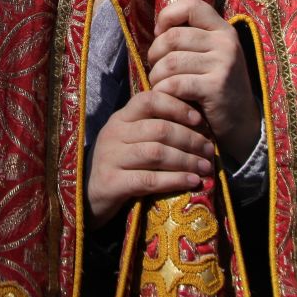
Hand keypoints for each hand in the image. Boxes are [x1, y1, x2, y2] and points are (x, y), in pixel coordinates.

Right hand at [87, 89, 215, 222]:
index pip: (150, 100)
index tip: (200, 121)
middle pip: (159, 129)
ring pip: (156, 153)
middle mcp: (113, 133)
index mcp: (120, 118)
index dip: (177, 107)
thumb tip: (198, 125)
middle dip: (190, 139)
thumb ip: (154, 129)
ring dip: (186, 161)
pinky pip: (148, 179)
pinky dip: (174, 180)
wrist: (88, 196)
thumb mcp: (131, 140)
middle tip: (209, 151)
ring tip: (205, 168)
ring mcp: (110, 157)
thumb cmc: (119, 165)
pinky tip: (191, 182)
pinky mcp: (111, 183)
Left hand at [148, 0, 260, 162]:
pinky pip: (175, 84)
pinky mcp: (216, 87)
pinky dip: (163, 91)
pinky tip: (167, 98)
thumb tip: (158, 30)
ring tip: (161, 85)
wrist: (242, 123)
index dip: (168, 16)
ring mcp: (223, 64)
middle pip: (172, 37)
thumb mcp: (210, 57)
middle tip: (156, 69)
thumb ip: (191, 40)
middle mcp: (226, 43)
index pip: (191, 5)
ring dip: (157, 77)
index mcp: (223, 30)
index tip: (160, 35)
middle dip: (155, 54)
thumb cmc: (215, 87)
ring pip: (170, 62)